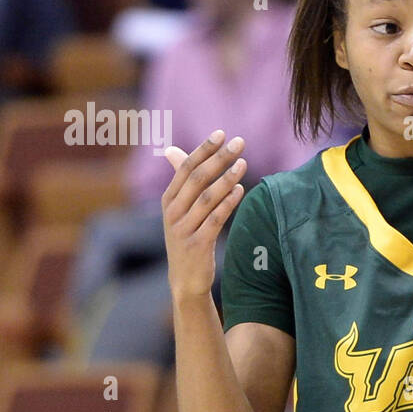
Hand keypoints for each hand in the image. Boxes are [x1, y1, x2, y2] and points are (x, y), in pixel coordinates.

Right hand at [161, 131, 246, 301]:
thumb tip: (169, 149)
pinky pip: (215, 219)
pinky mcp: (198, 244)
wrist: (185, 279)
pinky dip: (228, 203)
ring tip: (243, 163)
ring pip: (207, 197)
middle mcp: (173, 212)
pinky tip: (241, 190)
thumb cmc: (186, 237)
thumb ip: (180, 180)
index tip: (221, 133)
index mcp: (168, 199)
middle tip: (240, 142)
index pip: (185, 167)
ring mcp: (184, 228)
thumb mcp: (178, 209)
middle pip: (197, 178)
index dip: (204, 149)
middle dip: (219, 157)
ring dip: (227, 178)